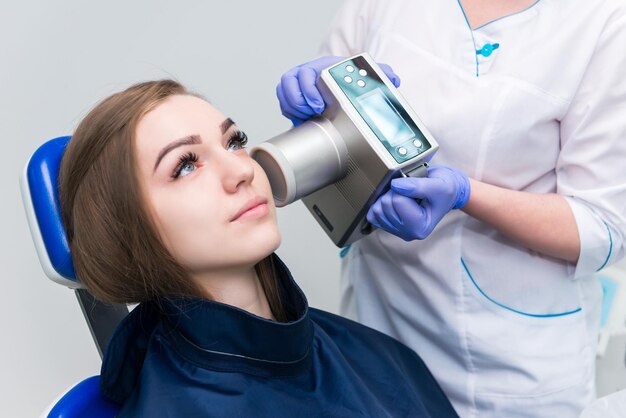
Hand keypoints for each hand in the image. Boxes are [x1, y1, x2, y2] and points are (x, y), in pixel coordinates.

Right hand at [276, 56, 400, 125]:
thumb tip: (393, 79)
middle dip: (299, 101)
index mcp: (321, 66)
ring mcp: (297, 85)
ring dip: (292, 106)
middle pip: (289, 82)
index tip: (318, 105)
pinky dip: (290, 112)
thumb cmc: (349, 80)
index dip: (308, 90)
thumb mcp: (366, 76)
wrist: (341, 86)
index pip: (305, 73)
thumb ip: (380, 75)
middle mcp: (306, 73)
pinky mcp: (293, 97)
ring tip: (306, 117)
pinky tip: (302, 120)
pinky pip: (283, 103)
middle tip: (312, 112)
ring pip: (283, 92)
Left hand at [367, 166, 469, 239]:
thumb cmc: (445, 190)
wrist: (445, 191)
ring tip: (406, 195)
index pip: (397, 202)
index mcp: (420, 227)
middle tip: (411, 190)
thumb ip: (418, 186)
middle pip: (384, 205)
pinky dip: (381, 203)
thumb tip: (396, 185)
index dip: (404, 187)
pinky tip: (395, 200)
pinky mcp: (388, 225)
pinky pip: (373, 214)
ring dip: (388, 196)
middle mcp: (408, 233)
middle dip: (395, 192)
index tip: (418, 187)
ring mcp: (397, 230)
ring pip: (376, 209)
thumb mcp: (439, 186)